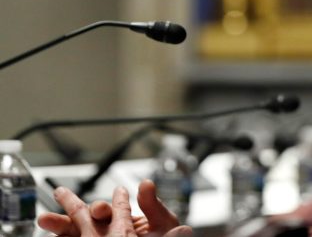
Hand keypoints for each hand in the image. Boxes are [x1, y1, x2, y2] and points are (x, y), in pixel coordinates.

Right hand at [37, 181, 190, 236]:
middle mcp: (109, 232)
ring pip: (75, 232)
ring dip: (60, 226)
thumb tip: (146, 183)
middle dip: (69, 210)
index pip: (107, 211)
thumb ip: (152, 205)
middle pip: (84, 219)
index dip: (101, 208)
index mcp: (124, 221)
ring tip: (45, 220)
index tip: (97, 210)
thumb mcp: (163, 223)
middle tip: (56, 203)